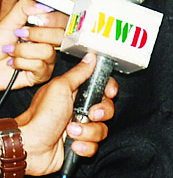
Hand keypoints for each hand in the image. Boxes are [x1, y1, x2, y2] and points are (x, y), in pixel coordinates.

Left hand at [0, 0, 67, 88]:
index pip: (62, 20)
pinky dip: (21, 62)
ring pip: (48, 51)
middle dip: (37, 34)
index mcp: (45, 27)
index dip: (51, 19)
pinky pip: (40, 66)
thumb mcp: (9, 21)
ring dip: (24, 50)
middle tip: (20, 34)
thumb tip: (44, 6)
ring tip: (11, 51)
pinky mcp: (42, 74)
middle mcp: (50, 42)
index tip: (33, 19)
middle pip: (61, 35)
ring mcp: (48, 58)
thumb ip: (26, 7)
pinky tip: (13, 63)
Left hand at [15, 52, 117, 175]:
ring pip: (102, 129)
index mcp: (76, 92)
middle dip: (102, 112)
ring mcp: (80, 128)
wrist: (29, 147)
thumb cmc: (41, 117)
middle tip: (91, 114)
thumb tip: (91, 58)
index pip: (102, 86)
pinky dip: (84, 146)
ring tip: (71, 131)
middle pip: (107, 108)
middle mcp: (80, 109)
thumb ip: (79, 73)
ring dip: (88, 131)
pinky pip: (94, 146)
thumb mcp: (60, 87)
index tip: (109, 93)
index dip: (109, 89)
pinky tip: (72, 144)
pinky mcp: (79, 144)